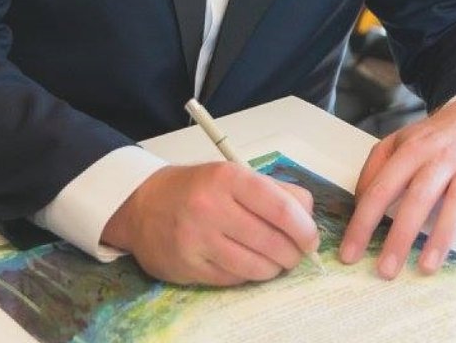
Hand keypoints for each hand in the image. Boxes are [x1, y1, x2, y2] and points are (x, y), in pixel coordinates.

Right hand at [101, 162, 319, 284]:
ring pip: (255, 267)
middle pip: (272, 242)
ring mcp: (198, 240)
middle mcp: (212, 208)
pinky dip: (249, 275)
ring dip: (274, 268)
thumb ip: (276, 191)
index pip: (282, 209)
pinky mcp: (188, 267)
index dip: (305, 229)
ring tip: (276, 261)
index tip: (311, 238)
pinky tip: (249, 264)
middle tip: (297, 253)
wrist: (144, 204)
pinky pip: (233, 279)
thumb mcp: (236, 175)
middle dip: (293, 253)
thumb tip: (308, 217)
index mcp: (230, 178)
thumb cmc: (201, 187)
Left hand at [339, 96, 455, 278]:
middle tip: (385, 271)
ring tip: (426, 267)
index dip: (364, 222)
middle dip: (400, 236)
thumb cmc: (438, 136)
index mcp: (413, 149)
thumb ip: (377, 164)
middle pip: (418, 197)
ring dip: (441, 236)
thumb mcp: (402, 138)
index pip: (382, 187)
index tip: (350, 253)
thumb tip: (359, 201)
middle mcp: (442, 157)